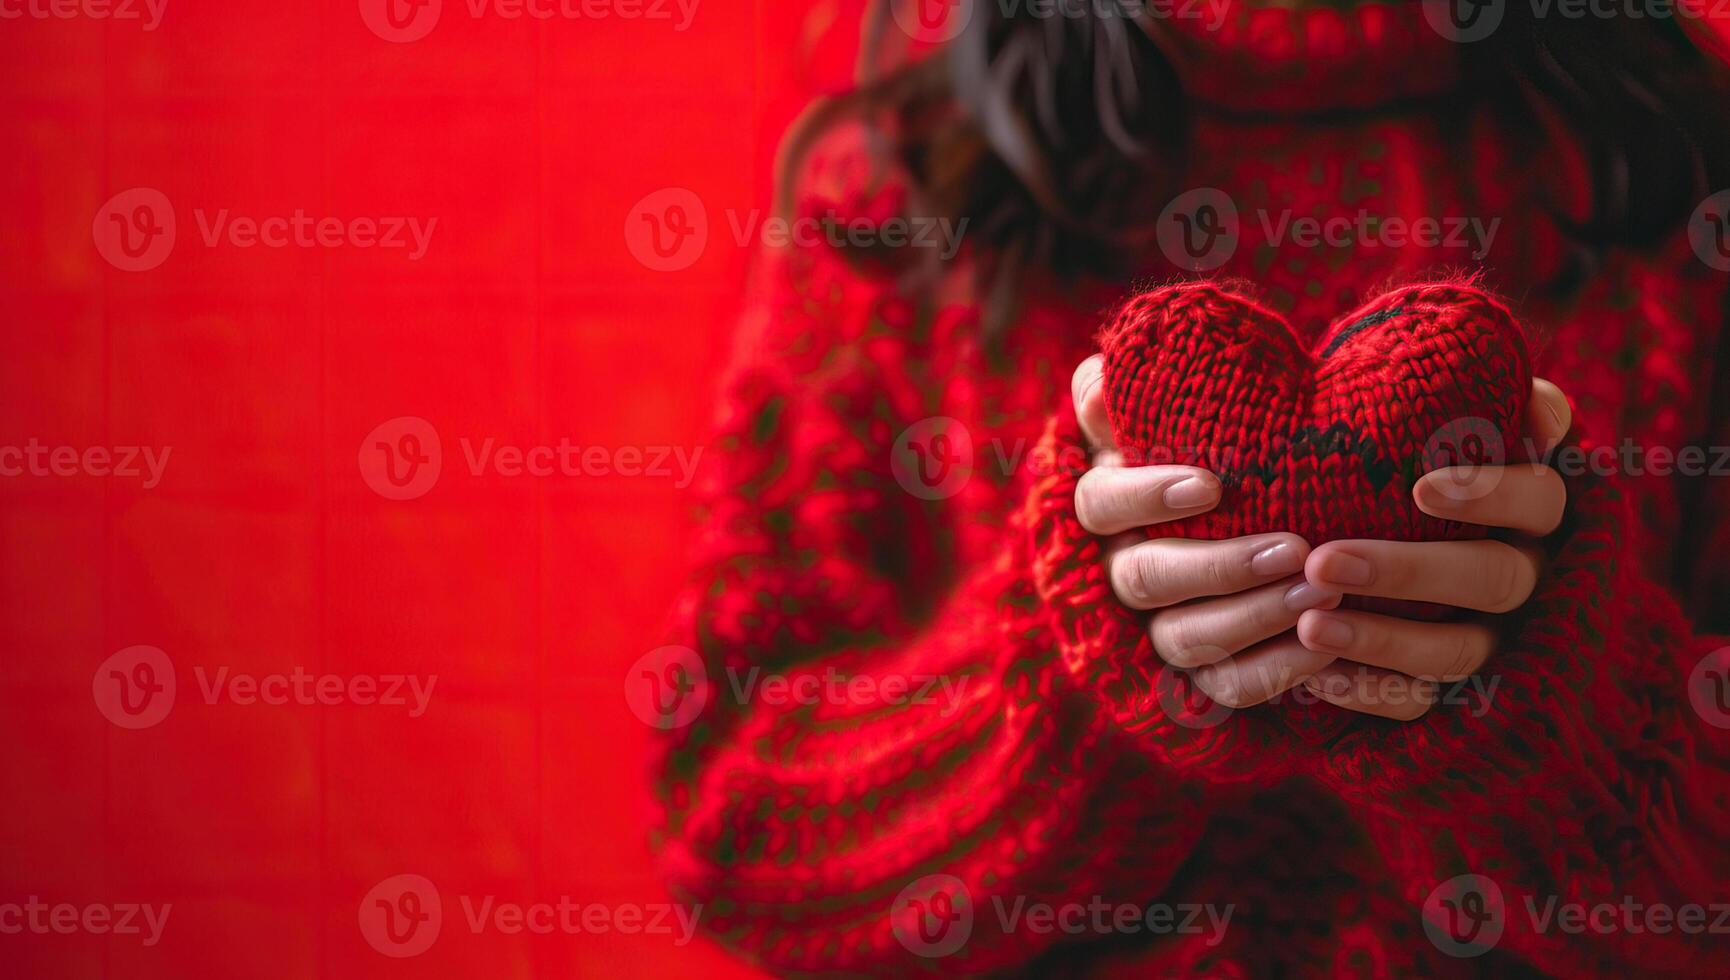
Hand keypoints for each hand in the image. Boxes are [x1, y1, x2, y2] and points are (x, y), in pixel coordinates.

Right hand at [1071, 355, 1341, 709]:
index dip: (1147, 497)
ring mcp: (1156, 628)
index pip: (1100, 503)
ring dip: (1254, 619)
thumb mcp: (1170, 409)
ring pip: (1185, 639)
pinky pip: (1226, 687)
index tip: (1212, 486)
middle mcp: (1119, 570)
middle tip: (1293, 548)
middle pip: (1144, 579)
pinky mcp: (1202, 673)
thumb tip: (1102, 383)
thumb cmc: (1212, 438)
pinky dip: (1273, 671)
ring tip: (1322, 592)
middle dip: (1220, 567)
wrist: (1271, 501)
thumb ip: (1129, 392)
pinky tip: (1326, 647)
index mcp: (1105, 503)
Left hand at [1292, 378, 1573, 718]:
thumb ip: (1494, 399)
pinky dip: (1369, 691)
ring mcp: (1492, 637)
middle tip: (1324, 560)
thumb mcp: (1452, 414)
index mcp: (1534, 507)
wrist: (1369, 516)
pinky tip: (1314, 677)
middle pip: (1492, 579)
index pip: (1538, 499)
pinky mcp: (1450, 686)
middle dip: (1409, 570)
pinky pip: (1420, 702)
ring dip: (1382, 639)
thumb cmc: (1415, 449)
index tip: (1422, 487)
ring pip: (1456, 652)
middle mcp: (1526, 574)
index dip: (1490, 493)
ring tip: (1308, 624)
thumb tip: (1537, 417)